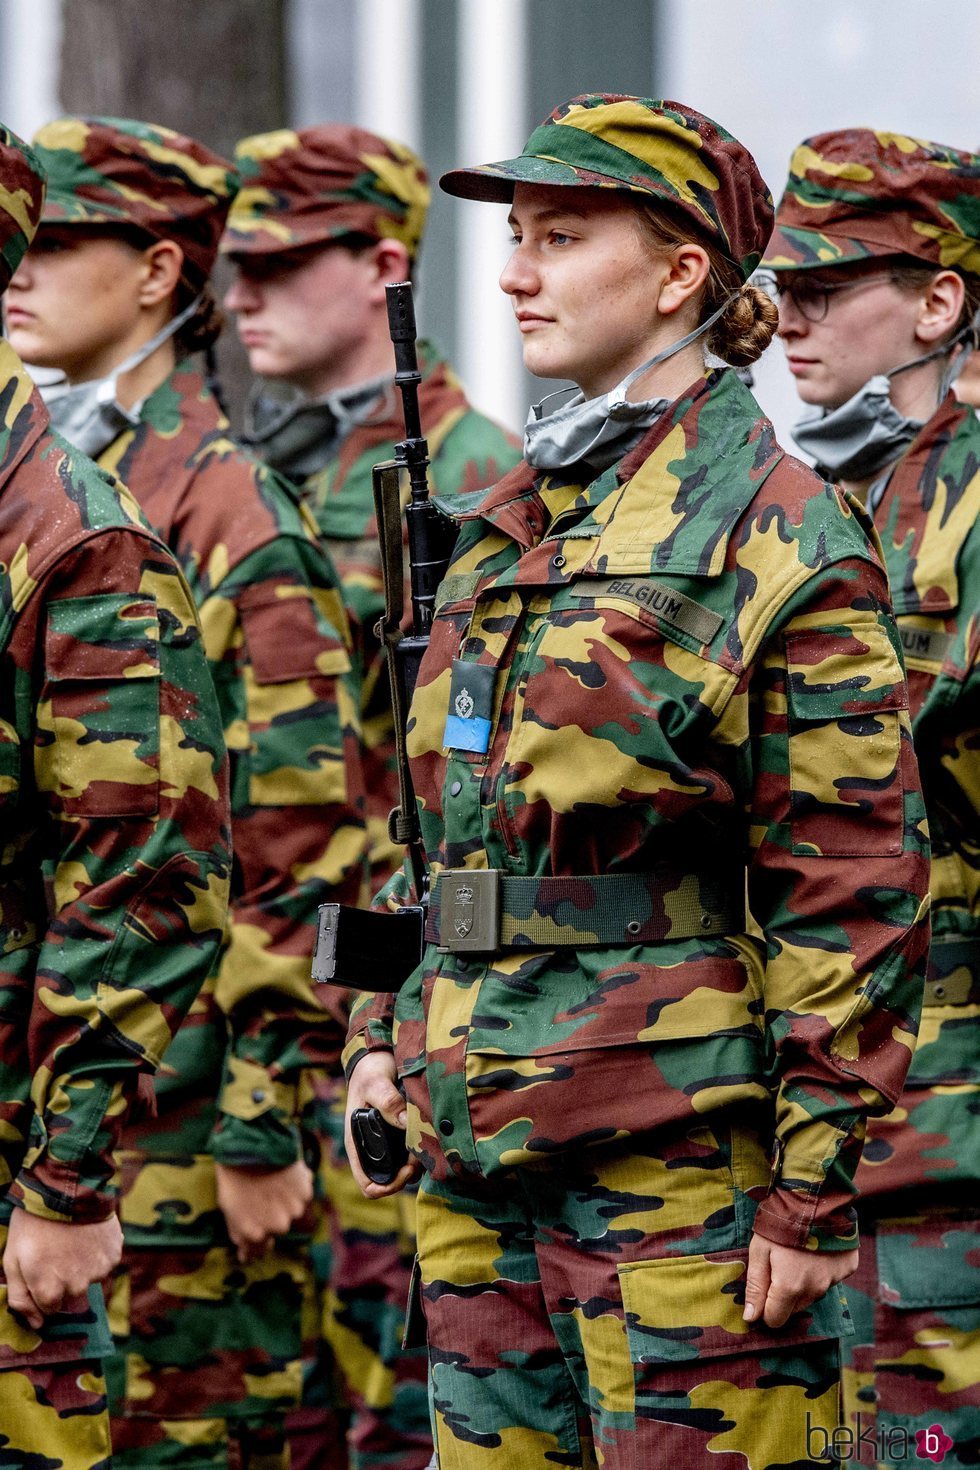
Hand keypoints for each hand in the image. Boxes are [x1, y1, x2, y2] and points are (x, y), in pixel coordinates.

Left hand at [3, 1209, 122, 1329]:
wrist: (67, 1189)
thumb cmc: (33, 1225)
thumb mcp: (12, 1260)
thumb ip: (20, 1298)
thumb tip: (37, 1324)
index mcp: (49, 1292)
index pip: (48, 1310)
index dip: (42, 1289)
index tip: (41, 1268)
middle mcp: (76, 1288)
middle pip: (70, 1296)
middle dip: (62, 1280)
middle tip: (56, 1252)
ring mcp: (97, 1272)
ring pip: (88, 1280)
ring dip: (81, 1267)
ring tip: (71, 1241)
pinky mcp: (113, 1255)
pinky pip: (104, 1264)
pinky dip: (97, 1254)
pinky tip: (87, 1236)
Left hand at [216, 1160, 313, 1263]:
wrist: (247, 1145)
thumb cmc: (234, 1178)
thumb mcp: (228, 1210)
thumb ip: (240, 1237)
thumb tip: (246, 1257)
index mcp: (256, 1234)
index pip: (261, 1250)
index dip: (260, 1239)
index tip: (258, 1226)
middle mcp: (279, 1226)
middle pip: (281, 1229)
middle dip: (275, 1217)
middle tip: (265, 1198)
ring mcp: (294, 1209)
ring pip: (298, 1214)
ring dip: (290, 1204)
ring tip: (275, 1185)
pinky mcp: (306, 1191)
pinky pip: (304, 1195)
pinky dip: (298, 1188)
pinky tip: (284, 1175)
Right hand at [345, 1051, 418, 1199]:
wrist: (377, 1057)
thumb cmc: (370, 1071)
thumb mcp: (376, 1082)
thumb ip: (388, 1101)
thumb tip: (405, 1124)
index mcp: (357, 1144)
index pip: (367, 1184)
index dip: (387, 1186)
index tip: (406, 1171)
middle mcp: (370, 1149)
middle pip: (388, 1181)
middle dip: (407, 1176)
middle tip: (423, 1157)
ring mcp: (384, 1144)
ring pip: (401, 1170)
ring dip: (417, 1165)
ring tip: (428, 1146)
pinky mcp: (398, 1135)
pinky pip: (410, 1154)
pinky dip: (421, 1152)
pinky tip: (430, 1137)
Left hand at [744, 1232, 858, 1327]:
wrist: (815, 1196)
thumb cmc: (780, 1223)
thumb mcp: (759, 1250)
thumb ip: (755, 1286)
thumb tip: (750, 1318)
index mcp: (790, 1288)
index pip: (775, 1319)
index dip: (765, 1307)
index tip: (763, 1288)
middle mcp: (814, 1290)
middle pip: (794, 1308)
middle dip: (784, 1295)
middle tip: (779, 1266)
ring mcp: (833, 1280)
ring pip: (812, 1294)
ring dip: (803, 1283)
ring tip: (797, 1255)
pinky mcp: (847, 1268)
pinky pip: (830, 1279)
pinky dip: (821, 1270)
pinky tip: (816, 1251)